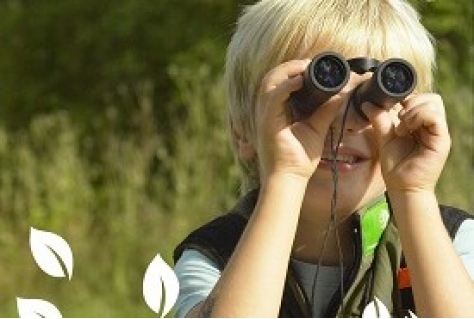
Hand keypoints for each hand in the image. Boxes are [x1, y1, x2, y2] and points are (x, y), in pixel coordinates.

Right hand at [255, 59, 344, 182]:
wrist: (290, 177)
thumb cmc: (299, 158)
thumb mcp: (318, 128)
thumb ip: (327, 110)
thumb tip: (343, 93)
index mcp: (278, 109)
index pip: (281, 81)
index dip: (295, 68)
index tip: (314, 64)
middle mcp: (268, 109)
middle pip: (273, 76)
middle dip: (292, 65)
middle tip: (311, 63)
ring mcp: (265, 114)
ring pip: (270, 81)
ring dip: (287, 70)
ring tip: (306, 67)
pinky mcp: (267, 121)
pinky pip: (273, 96)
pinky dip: (286, 85)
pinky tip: (300, 79)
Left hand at [362, 93, 450, 192]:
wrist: (402, 187)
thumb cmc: (395, 166)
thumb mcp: (384, 139)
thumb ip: (380, 120)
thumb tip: (367, 103)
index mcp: (421, 124)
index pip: (422, 99)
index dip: (407, 99)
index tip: (391, 109)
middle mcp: (432, 126)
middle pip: (431, 98)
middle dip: (412, 102)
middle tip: (397, 117)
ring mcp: (438, 132)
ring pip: (434, 104)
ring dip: (412, 111)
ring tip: (400, 128)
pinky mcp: (441, 140)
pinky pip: (435, 117)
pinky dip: (418, 118)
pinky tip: (405, 130)